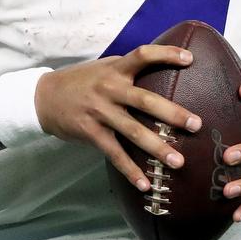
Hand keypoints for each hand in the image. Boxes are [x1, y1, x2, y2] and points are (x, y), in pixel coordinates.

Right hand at [35, 46, 201, 190]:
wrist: (44, 97)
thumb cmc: (82, 81)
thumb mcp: (104, 68)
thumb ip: (129, 70)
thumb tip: (163, 70)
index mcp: (115, 69)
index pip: (143, 55)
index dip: (166, 54)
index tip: (190, 59)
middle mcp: (109, 89)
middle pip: (145, 100)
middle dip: (172, 113)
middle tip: (196, 124)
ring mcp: (100, 112)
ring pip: (133, 131)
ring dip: (157, 148)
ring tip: (179, 162)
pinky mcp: (91, 132)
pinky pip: (114, 154)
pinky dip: (130, 171)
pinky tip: (145, 185)